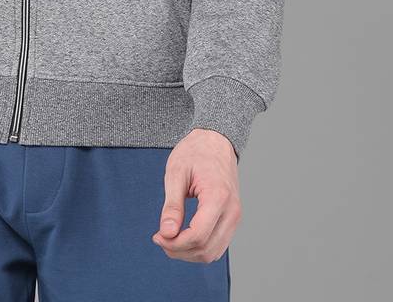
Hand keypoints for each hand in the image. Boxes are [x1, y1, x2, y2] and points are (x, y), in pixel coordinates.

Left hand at [151, 128, 241, 261]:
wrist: (215, 140)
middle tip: (160, 238)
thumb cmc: (195, 152)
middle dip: (180, 251)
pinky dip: (199, 247)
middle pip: (206, 249)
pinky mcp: (233, 219)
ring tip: (169, 239)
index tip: (157, 236)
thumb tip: (166, 233)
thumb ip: (172, 205)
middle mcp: (232, 211)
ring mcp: (235, 216)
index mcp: (218, 197)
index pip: (198, 236)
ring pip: (213, 253)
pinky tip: (182, 237)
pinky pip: (218, 245)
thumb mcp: (176, 173)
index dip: (175, 243)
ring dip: (189, 253)